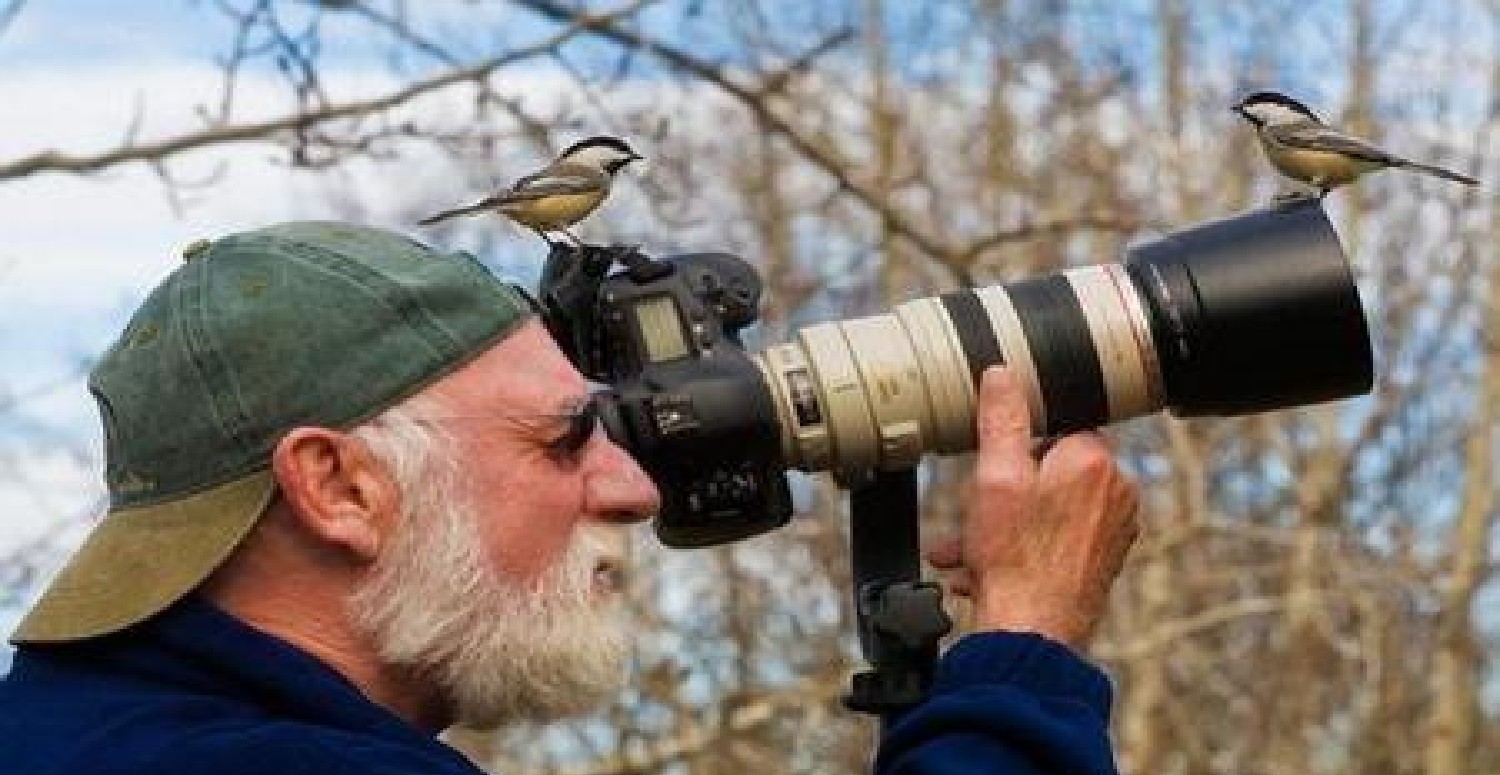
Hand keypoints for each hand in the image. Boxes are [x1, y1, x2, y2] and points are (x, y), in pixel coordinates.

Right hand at [927, 366, 1139, 649]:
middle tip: (973, 514)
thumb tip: (1004, 374)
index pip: (1055, 427)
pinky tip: (984, 572)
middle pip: (1049, 470)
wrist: (1031, 633)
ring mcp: (1113, 531)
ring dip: (1004, 526)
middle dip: (1002, 493)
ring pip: (1048, 509)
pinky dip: (1023, 549)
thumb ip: (1001, 419)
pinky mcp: (1103, 562)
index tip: (993, 468)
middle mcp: (1116, 492)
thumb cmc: (1014, 560)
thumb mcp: (995, 477)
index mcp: (1094, 460)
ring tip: (967, 550)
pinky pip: (1057, 540)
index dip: (1016, 447)